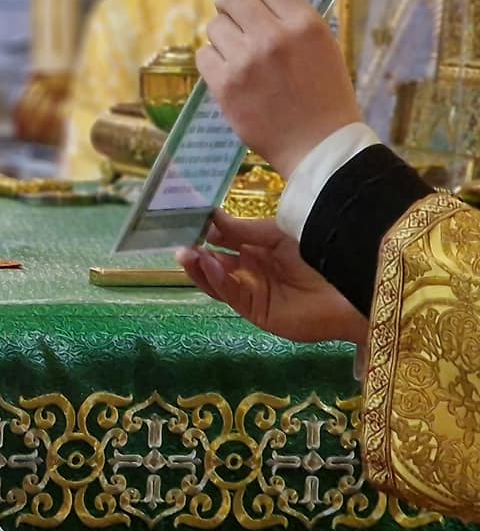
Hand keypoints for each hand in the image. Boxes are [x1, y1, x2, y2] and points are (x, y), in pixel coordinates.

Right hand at [175, 212, 368, 345]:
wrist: (353, 282)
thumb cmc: (321, 251)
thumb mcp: (276, 234)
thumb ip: (241, 231)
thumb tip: (208, 218)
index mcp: (255, 251)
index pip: (220, 242)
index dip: (201, 233)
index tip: (182, 220)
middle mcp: (251, 272)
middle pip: (213, 264)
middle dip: (195, 253)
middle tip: (177, 240)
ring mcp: (253, 293)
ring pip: (217, 282)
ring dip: (199, 268)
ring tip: (186, 253)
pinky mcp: (258, 312)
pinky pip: (232, 295)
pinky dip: (217, 281)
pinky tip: (208, 265)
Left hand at [199, 0, 362, 178]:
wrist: (321, 146)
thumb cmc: (324, 94)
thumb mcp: (321, 44)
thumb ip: (286, 16)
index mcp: (304, 23)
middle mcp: (274, 37)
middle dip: (228, 3)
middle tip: (236, 18)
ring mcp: (246, 61)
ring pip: (214, 26)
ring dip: (224, 37)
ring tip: (245, 57)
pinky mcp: (225, 85)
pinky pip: (203, 55)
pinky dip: (214, 62)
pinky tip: (234, 75)